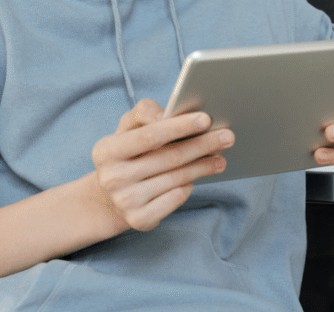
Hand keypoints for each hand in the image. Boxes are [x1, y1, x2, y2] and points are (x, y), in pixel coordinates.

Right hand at [89, 99, 233, 231]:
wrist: (109, 198)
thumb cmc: (126, 154)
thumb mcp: (127, 129)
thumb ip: (144, 112)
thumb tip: (167, 114)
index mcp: (106, 150)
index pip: (150, 135)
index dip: (180, 126)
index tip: (206, 119)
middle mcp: (112, 177)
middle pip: (169, 157)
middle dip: (202, 145)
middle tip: (227, 136)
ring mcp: (125, 201)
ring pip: (177, 178)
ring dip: (203, 166)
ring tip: (220, 157)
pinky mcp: (139, 220)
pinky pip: (176, 198)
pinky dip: (189, 185)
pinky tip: (196, 177)